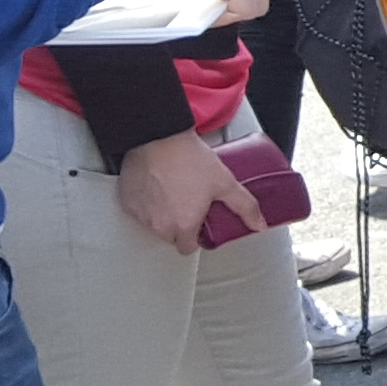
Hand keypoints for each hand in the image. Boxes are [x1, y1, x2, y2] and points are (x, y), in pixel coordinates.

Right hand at [112, 132, 265, 253]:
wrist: (158, 137)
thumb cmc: (189, 159)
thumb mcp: (225, 183)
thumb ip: (244, 207)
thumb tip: (259, 223)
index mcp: (183, 226)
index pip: (188, 248)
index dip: (196, 236)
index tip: (199, 220)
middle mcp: (159, 225)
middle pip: (171, 237)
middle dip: (180, 225)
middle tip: (188, 202)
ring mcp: (141, 214)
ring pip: (154, 225)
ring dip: (163, 214)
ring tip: (174, 190)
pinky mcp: (127, 202)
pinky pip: (139, 211)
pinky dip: (147, 203)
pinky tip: (157, 186)